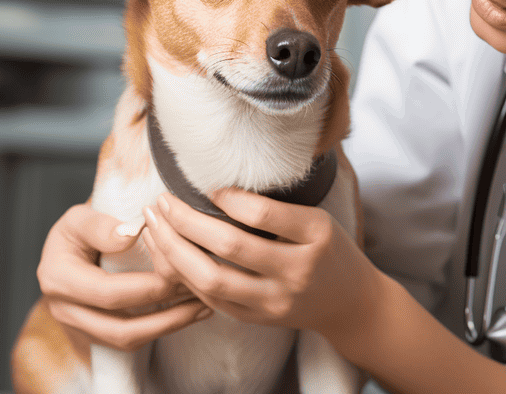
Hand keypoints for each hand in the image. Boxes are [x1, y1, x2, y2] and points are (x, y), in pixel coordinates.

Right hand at [37, 202, 210, 351]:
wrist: (68, 249)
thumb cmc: (79, 229)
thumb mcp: (81, 217)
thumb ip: (101, 225)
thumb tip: (131, 234)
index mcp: (57, 278)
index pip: (109, 292)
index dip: (148, 287)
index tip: (181, 273)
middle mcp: (63, 310)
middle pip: (120, 326)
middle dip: (166, 313)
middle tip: (199, 292)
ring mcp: (78, 329)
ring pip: (128, 341)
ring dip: (169, 326)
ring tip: (203, 306)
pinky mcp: (94, 336)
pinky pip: (130, 341)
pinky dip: (162, 328)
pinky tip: (190, 313)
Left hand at [142, 189, 380, 337]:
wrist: (350, 304)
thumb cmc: (329, 250)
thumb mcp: (318, 220)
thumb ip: (277, 208)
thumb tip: (217, 186)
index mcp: (316, 236)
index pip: (263, 214)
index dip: (228, 198)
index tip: (208, 187)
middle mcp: (296, 271)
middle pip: (231, 246)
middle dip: (186, 222)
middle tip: (161, 201)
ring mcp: (276, 301)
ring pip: (213, 280)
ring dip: (175, 251)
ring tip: (154, 227)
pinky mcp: (259, 319)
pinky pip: (213, 300)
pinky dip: (186, 277)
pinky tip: (169, 255)